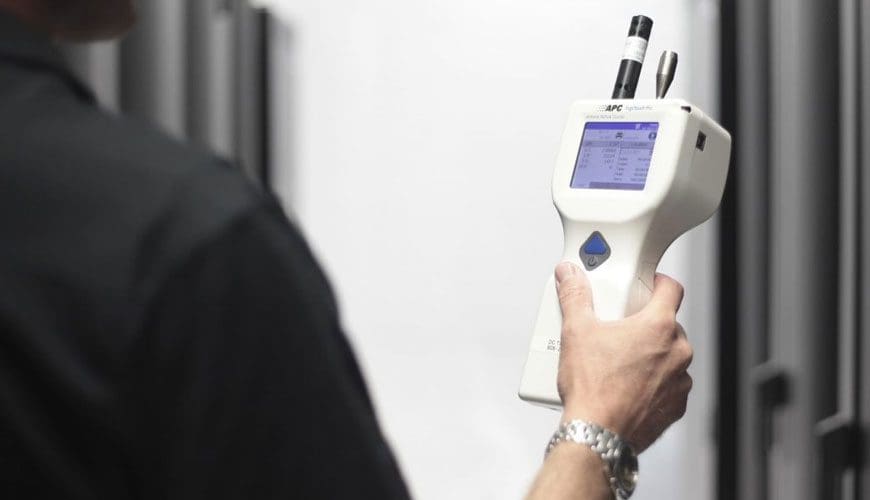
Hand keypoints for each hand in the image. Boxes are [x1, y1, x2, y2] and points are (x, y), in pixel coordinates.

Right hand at [554, 262, 692, 451]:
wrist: (598, 434)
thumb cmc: (592, 388)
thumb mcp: (576, 331)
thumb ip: (574, 296)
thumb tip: (569, 275)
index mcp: (659, 326)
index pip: (672, 289)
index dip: (658, 282)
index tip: (647, 285)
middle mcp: (677, 352)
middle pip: (668, 324)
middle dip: (646, 324)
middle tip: (620, 329)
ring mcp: (680, 380)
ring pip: (671, 356)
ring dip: (652, 355)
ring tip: (620, 362)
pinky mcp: (676, 406)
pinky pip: (669, 384)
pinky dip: (654, 382)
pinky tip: (628, 386)